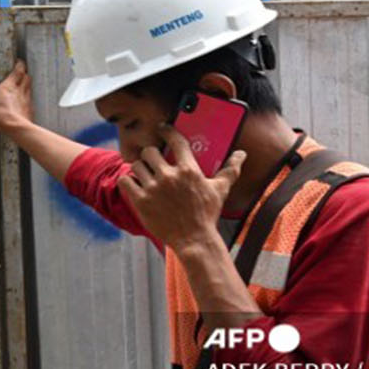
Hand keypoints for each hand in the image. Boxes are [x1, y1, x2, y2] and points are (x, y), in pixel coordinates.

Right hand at [0, 59, 32, 133]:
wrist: (19, 129)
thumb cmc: (3, 118)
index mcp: (7, 87)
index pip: (17, 72)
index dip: (19, 65)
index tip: (19, 62)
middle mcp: (19, 91)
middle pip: (25, 77)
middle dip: (24, 73)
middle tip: (22, 71)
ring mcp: (26, 99)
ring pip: (29, 86)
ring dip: (27, 83)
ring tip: (24, 82)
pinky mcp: (30, 109)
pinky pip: (30, 99)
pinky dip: (28, 97)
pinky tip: (25, 101)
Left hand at [117, 124, 245, 249]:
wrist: (194, 240)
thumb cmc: (207, 214)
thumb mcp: (220, 190)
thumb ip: (230, 169)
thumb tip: (242, 154)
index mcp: (189, 170)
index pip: (175, 140)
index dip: (167, 131)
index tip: (162, 129)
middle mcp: (169, 176)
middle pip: (150, 151)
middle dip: (150, 155)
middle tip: (152, 162)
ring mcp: (154, 189)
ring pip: (136, 165)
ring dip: (139, 168)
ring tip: (144, 175)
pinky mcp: (141, 202)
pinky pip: (126, 181)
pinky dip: (128, 181)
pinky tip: (134, 184)